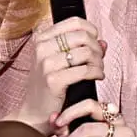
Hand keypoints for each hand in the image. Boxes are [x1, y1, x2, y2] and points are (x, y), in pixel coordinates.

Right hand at [5, 17, 106, 135]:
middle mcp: (42, 47)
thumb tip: (103, 42)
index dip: (91, 31)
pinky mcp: (53, 79)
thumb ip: (81, 49)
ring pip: (87, 52)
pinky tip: (97, 77)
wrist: (34, 113)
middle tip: (98, 61)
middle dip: (97, 49)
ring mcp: (46, 63)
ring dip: (99, 62)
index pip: (75, 22)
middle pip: (83, 36)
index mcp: (42, 39)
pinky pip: (85, 70)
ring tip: (98, 71)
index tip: (95, 43)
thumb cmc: (49, 87)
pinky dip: (96, 73)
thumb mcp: (61, 63)